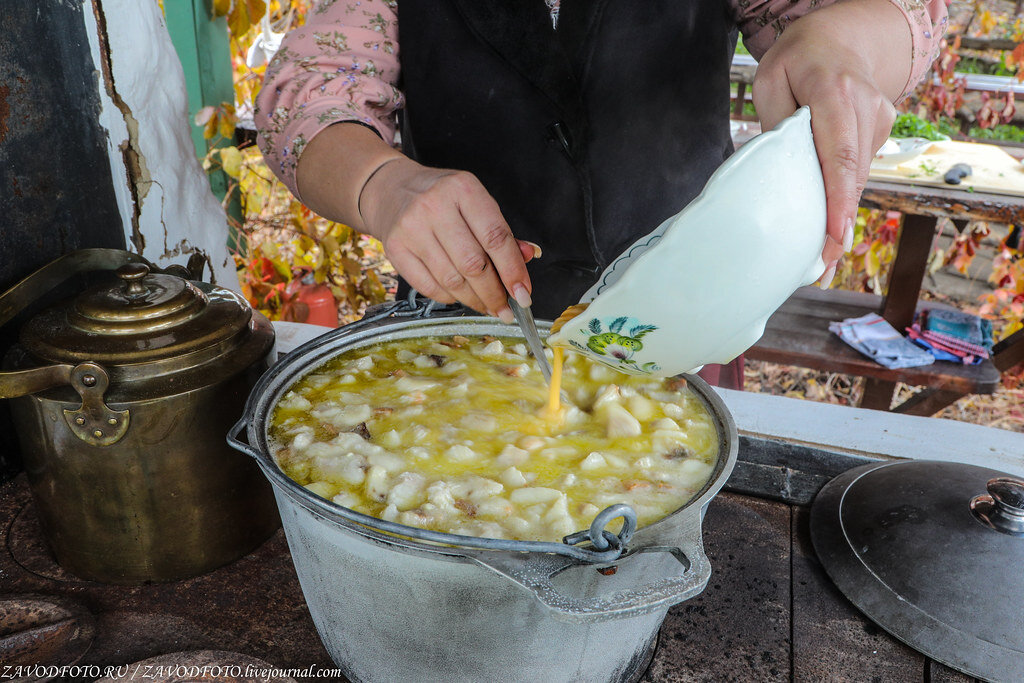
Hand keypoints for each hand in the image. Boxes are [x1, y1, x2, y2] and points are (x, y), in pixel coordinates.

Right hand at [359, 157, 536, 320]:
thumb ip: (501, 231)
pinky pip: (429, 286)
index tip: (523, 294)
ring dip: (475, 300)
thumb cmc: (441, 199)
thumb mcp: (474, 202)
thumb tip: (527, 257)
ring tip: (487, 306)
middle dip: (494, 294)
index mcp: (463, 189)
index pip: (496, 237)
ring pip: (452, 280)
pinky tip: (460, 296)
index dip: (513, 271)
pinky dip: (450, 298)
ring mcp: (412, 228)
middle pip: (474, 264)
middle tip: (506, 310)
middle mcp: (435, 206)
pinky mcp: (395, 248)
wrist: (391, 190)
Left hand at [751, 0, 909, 286]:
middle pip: (853, 177)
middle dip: (839, 227)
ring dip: (842, 219)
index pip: (839, 156)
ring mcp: (880, 118)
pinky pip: (859, 170)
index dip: (837, 202)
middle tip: (821, 269)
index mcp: (834, 93)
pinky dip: (843, 197)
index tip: (834, 239)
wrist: (841, 38)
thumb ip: (776, 125)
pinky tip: (830, 225)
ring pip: (858, 178)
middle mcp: (866, 105)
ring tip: (822, 262)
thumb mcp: (769, 81)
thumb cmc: (796, 60)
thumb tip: (780, 174)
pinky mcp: (882, 129)